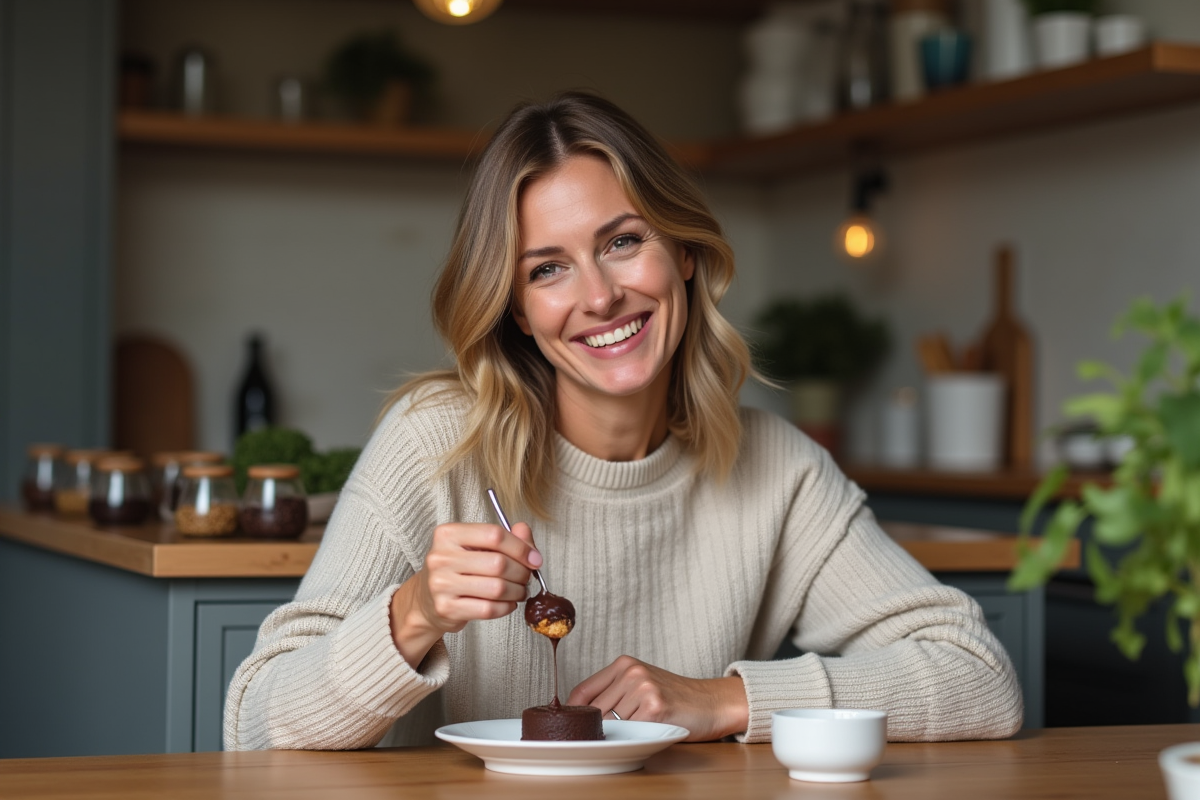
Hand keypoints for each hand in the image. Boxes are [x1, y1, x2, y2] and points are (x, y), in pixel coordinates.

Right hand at [390, 521, 541, 667]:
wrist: (425, 600)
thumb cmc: (456, 570)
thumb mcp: (475, 546)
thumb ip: (504, 537)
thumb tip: (525, 532)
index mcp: (448, 534)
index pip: (494, 535)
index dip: (521, 547)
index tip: (534, 559)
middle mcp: (441, 557)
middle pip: (499, 563)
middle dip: (522, 572)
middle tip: (526, 577)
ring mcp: (441, 584)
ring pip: (497, 588)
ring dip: (517, 591)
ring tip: (519, 591)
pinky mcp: (446, 608)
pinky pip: (488, 609)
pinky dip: (506, 607)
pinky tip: (508, 603)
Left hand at [568, 656, 748, 741]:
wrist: (712, 702)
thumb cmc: (675, 697)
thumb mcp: (641, 684)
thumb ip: (613, 694)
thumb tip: (578, 715)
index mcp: (624, 664)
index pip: (582, 691)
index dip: (573, 713)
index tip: (572, 726)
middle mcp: (632, 672)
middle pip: (593, 710)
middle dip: (597, 728)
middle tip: (609, 735)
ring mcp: (643, 688)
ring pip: (610, 724)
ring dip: (618, 735)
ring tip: (638, 729)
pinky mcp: (655, 707)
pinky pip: (630, 732)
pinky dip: (633, 738)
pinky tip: (648, 732)